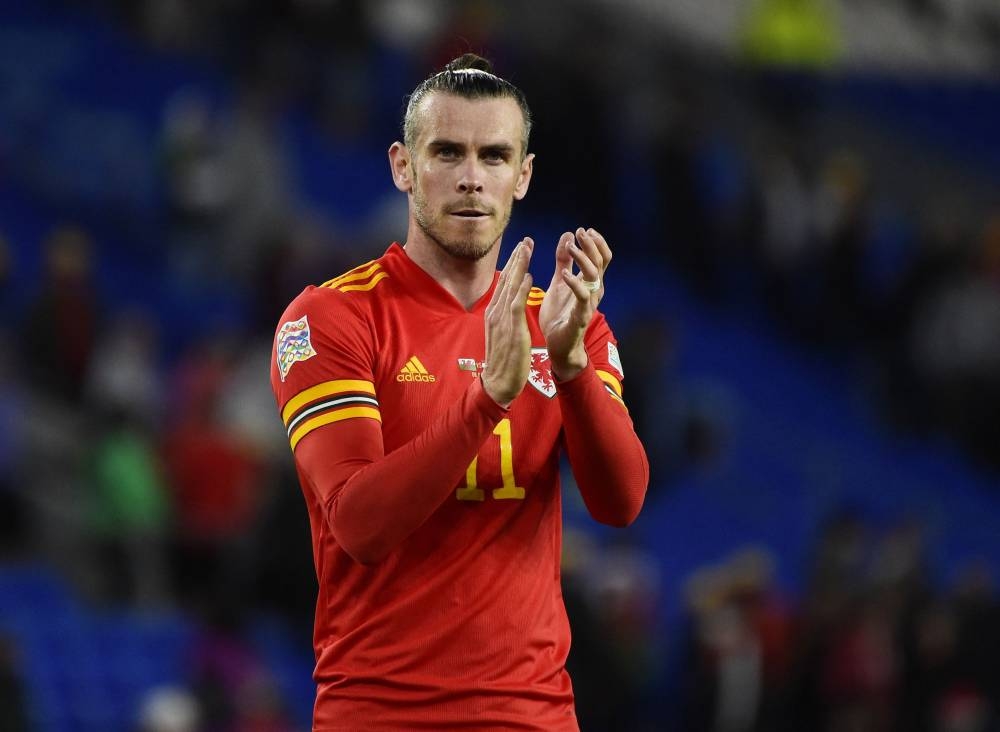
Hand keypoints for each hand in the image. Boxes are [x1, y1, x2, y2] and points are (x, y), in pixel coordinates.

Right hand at [481, 238, 533, 406]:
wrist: (499, 382)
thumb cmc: (504, 361)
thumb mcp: (503, 334)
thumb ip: (506, 317)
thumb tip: (510, 304)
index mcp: (494, 313)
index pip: (504, 283)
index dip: (513, 264)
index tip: (521, 249)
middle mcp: (495, 312)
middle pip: (506, 279)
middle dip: (516, 258)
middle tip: (525, 240)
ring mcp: (501, 320)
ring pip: (510, 286)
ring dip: (519, 266)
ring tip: (527, 248)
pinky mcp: (511, 329)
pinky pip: (515, 304)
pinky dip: (521, 288)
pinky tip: (528, 275)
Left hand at [539, 227, 611, 380]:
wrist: (557, 345)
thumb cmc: (560, 314)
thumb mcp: (559, 282)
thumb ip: (564, 260)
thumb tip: (568, 235)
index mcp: (590, 282)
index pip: (601, 257)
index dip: (596, 242)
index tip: (584, 230)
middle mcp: (594, 291)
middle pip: (600, 263)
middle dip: (591, 245)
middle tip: (580, 232)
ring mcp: (589, 303)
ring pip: (594, 276)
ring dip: (583, 259)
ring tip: (570, 247)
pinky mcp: (581, 315)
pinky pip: (582, 297)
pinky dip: (575, 283)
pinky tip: (565, 274)